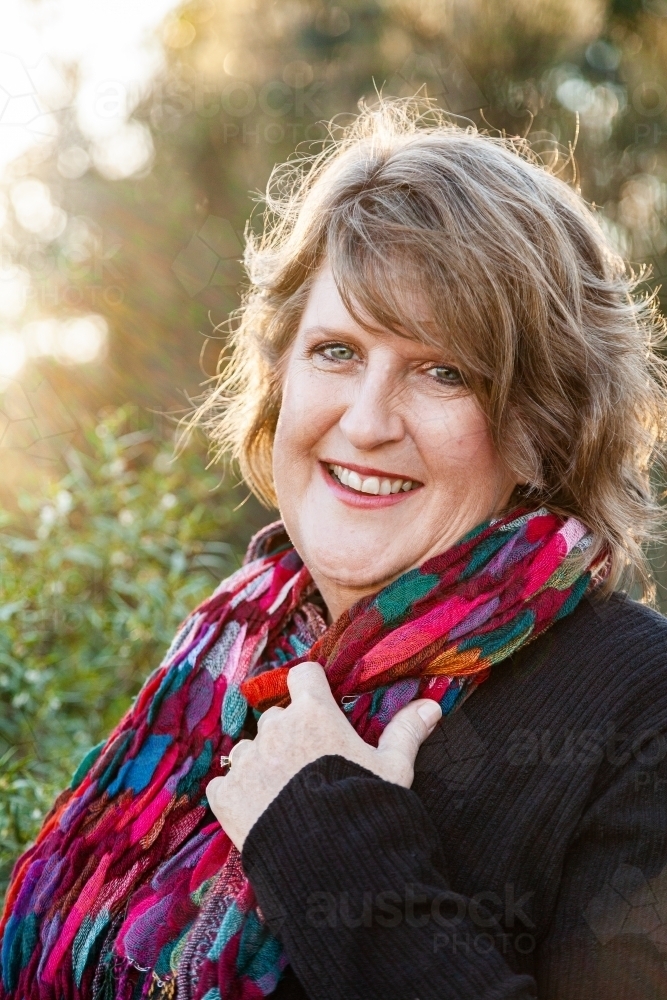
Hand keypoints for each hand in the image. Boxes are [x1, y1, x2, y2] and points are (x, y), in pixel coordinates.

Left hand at [206, 661, 441, 851]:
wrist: (332, 867)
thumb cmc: (367, 809)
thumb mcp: (394, 770)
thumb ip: (406, 732)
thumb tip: (432, 706)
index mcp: (314, 713)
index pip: (303, 675)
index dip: (311, 689)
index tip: (318, 707)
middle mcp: (275, 728)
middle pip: (277, 716)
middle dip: (290, 734)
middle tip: (310, 767)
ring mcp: (246, 760)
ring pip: (249, 748)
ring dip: (262, 763)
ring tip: (286, 797)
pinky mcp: (225, 793)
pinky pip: (225, 782)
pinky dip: (238, 792)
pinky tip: (261, 812)